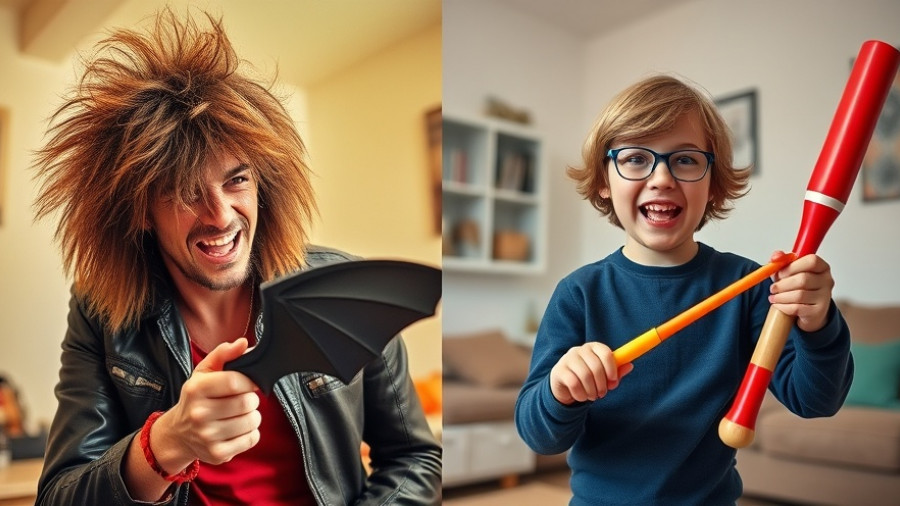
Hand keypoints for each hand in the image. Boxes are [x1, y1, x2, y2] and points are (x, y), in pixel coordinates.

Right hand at [153, 338, 260, 469]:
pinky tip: (237, 428)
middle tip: (242, 400)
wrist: (179, 433)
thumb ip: (224, 354)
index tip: (248, 383)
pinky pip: (252, 439)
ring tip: (239, 414)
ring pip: (252, 421)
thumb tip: (244, 343)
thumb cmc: (197, 398)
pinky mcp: (218, 454)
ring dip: (252, 415)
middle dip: (250, 399)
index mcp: (196, 389)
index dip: (249, 381)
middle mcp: (199, 414)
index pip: (236, 382)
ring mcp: (208, 436)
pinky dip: (250, 432)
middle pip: (247, 402)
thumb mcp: (204, 372)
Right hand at [549, 342, 632, 404]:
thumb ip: (615, 372)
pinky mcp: (559, 371)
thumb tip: (630, 366)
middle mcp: (579, 350)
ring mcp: (567, 359)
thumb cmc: (588, 379)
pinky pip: (574, 384)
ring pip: (585, 376)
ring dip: (592, 391)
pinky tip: (581, 396)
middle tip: (602, 393)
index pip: (605, 353)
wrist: (564, 386)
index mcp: (593, 348)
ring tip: (592, 396)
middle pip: (596, 366)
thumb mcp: (603, 376)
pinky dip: (581, 394)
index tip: (613, 381)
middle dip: (602, 384)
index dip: (612, 368)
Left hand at [768, 251, 833, 331]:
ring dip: (781, 296)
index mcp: (822, 267)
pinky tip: (778, 305)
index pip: (811, 261)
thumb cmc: (798, 287)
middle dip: (782, 284)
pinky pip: (797, 308)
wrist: (808, 311)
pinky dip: (783, 306)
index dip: (792, 267)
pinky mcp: (818, 312)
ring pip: (799, 295)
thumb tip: (776, 257)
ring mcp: (825, 297)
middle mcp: (827, 281)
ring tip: (774, 297)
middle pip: (803, 279)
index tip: (779, 273)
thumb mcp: (789, 270)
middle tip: (773, 288)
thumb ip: (782, 260)